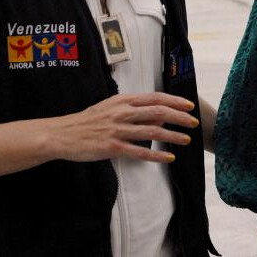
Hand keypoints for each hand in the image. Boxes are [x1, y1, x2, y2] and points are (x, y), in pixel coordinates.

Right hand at [46, 92, 196, 163]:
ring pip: (152, 132)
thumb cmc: (88, 121)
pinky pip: (139, 152)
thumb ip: (135, 110)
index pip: (155, 98)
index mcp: (123, 101)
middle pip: (158, 112)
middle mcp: (122, 113)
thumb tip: (160, 116)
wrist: (62, 134)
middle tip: (194, 123)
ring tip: (186, 140)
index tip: (189, 106)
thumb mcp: (111, 108)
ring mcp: (117, 130)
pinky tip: (169, 158)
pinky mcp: (112, 147)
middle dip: (179, 117)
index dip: (175, 101)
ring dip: (172, 136)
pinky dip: (156, 156)